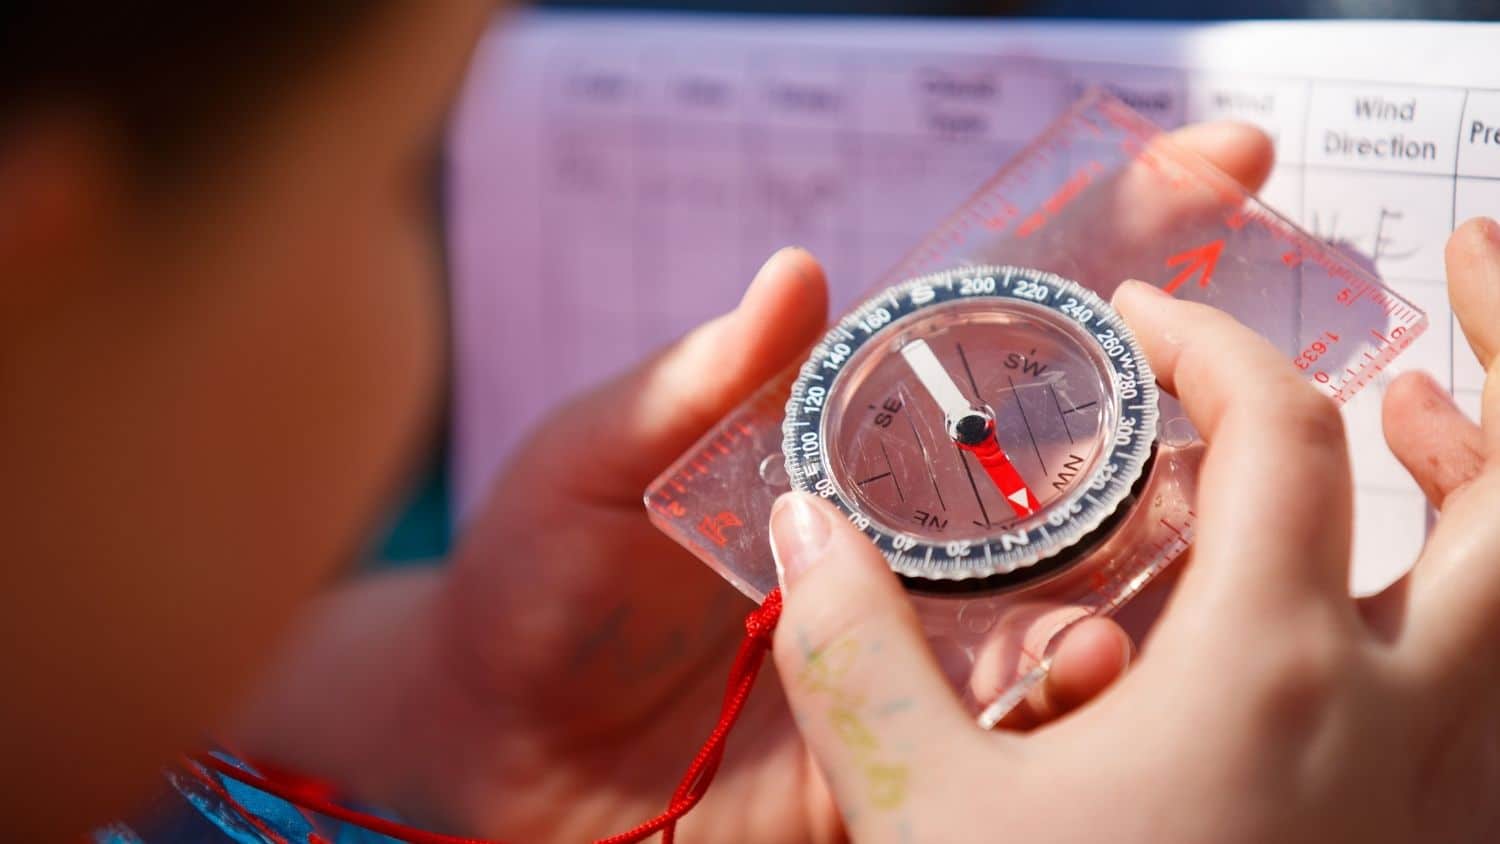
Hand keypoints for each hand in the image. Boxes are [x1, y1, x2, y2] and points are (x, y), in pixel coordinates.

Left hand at [234, 122, 1275, 840]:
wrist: (493, 760)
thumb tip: (794, 274)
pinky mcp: (913, 754)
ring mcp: (921, 647)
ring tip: (1181, 542)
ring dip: (1154, 560)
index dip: (1099, 254)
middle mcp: (908, 541)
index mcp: (847, 450)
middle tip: (1235, 385)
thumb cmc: (526, 593)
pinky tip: (1085, 667)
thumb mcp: (586, 468)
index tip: (1216, 162)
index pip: (987, 342)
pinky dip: (1074, 690)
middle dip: (1181, 411)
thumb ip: (687, 390)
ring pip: (1085, 591)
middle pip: (1077, 462)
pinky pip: (1019, 722)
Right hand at [768, 217, 1499, 842]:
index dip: (1211, 343)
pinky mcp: (1434, 841)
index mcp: (1274, 674)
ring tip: (1419, 407)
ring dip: (1491, 474)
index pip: (1284, 433)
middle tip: (1457, 261)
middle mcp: (1399, 716)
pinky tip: (1384, 606)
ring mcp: (1441, 788)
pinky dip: (1471, 599)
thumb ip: (858, 656)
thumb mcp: (930, 817)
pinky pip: (1497, 685)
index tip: (1141, 324)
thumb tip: (804, 527)